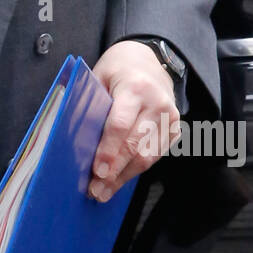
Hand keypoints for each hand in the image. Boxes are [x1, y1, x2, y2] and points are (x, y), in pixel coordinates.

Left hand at [89, 41, 181, 200]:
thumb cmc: (117, 70)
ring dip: (125, 177)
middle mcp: (157, 103)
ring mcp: (170, 118)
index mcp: (135, 87)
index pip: (120, 125)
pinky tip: (120, 179)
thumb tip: (77, 141)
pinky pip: (156, 155)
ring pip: (148, 156)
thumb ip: (92, 105)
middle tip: (96, 190)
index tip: (97, 171)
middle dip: (115, 171)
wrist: (149, 60)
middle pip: (136, 146)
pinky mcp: (175, 129)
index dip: (108, 150)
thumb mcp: (99, 77)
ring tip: (104, 191)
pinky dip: (136, 169)